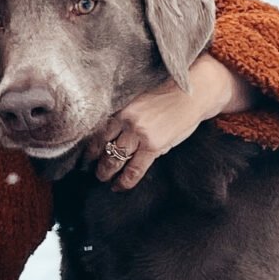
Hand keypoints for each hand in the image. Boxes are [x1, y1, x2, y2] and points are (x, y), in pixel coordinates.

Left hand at [94, 52, 253, 189]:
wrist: (194, 93)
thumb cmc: (169, 94)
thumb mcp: (141, 100)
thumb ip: (126, 116)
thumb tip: (113, 137)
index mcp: (121, 108)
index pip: (97, 132)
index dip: (88, 147)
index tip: (84, 156)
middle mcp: (127, 120)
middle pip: (102, 146)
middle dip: (94, 162)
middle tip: (89, 170)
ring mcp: (139, 134)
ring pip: (114, 159)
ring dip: (106, 173)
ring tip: (103, 179)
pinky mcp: (154, 146)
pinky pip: (134, 169)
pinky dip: (125, 181)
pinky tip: (119, 186)